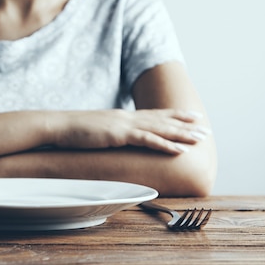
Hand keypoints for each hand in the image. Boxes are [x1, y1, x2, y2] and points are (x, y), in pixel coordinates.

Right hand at [50, 109, 210, 154]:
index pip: (153, 115)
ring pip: (160, 129)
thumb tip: (115, 139)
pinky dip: (165, 144)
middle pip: (162, 120)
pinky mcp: (119, 134)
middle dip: (185, 125)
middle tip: (205, 129)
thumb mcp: (95, 131)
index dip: (174, 115)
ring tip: (200, 139)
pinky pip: (148, 140)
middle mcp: (127, 117)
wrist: (58, 126)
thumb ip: (109, 133)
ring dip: (182, 134)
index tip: (191, 116)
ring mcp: (124, 125)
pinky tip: (180, 150)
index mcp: (122, 117)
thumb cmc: (73, 131)